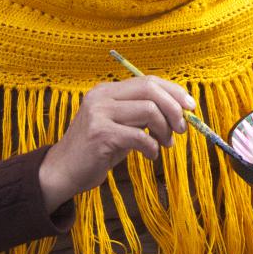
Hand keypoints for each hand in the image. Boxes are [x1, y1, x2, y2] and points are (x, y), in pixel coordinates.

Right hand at [38, 76, 194, 212]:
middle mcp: (101, 97)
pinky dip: (152, 147)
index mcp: (107, 90)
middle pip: (150, 90)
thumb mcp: (120, 124)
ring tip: (165, 144)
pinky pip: (139, 136)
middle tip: (182, 128)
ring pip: (149, 110)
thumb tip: (181, 110)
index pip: (148, 81)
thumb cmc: (98, 149)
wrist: (62, 172)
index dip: (174, 91)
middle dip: (173, 108)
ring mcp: (98, 114)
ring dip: (164, 130)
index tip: (190, 107)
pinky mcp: (100, 135)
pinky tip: (151, 155)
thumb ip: (142, 114)